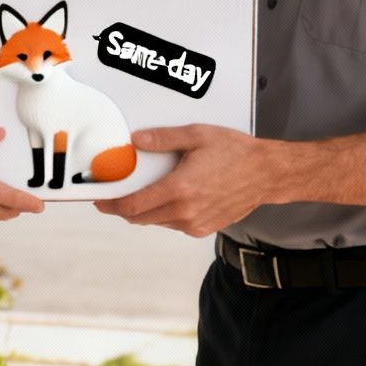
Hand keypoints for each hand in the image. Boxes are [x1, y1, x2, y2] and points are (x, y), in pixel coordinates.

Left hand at [94, 125, 285, 236]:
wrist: (266, 174)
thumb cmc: (235, 153)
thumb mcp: (196, 136)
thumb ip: (163, 139)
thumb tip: (136, 141)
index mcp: (179, 189)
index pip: (133, 206)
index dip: (111, 205)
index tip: (100, 200)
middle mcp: (185, 211)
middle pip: (140, 218)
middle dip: (124, 208)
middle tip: (115, 195)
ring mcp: (195, 224)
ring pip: (157, 222)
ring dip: (146, 210)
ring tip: (147, 190)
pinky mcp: (204, 228)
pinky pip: (174, 224)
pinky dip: (165, 213)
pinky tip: (172, 196)